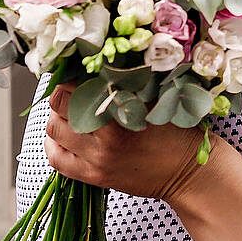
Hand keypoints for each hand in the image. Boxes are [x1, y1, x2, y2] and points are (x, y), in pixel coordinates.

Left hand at [45, 83, 208, 198]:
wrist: (188, 172)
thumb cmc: (176, 131)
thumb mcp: (156, 99)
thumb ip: (127, 83)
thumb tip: (99, 63)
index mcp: (121, 111)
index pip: (76, 84)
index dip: (72, 76)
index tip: (77, 74)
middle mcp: (104, 136)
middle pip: (59, 105)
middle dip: (62, 95)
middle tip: (73, 94)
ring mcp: (97, 159)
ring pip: (53, 130)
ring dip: (58, 119)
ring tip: (71, 115)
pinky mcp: (94, 177)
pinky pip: (57, 160)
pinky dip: (53, 146)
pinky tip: (64, 138)